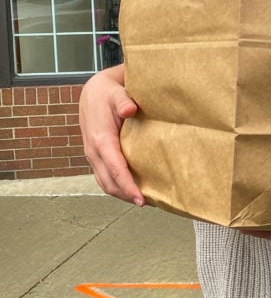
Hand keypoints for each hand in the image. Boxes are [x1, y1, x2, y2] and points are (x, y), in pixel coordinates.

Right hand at [78, 64, 144, 205]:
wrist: (92, 93)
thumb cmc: (108, 94)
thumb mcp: (117, 94)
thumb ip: (124, 102)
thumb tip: (130, 110)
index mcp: (101, 140)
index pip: (115, 169)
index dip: (128, 186)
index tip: (141, 200)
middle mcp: (94, 152)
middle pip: (109, 183)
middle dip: (127, 196)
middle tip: (150, 204)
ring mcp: (92, 156)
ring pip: (105, 183)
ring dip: (122, 194)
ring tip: (143, 201)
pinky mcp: (95, 156)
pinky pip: (104, 177)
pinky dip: (116, 186)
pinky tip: (132, 189)